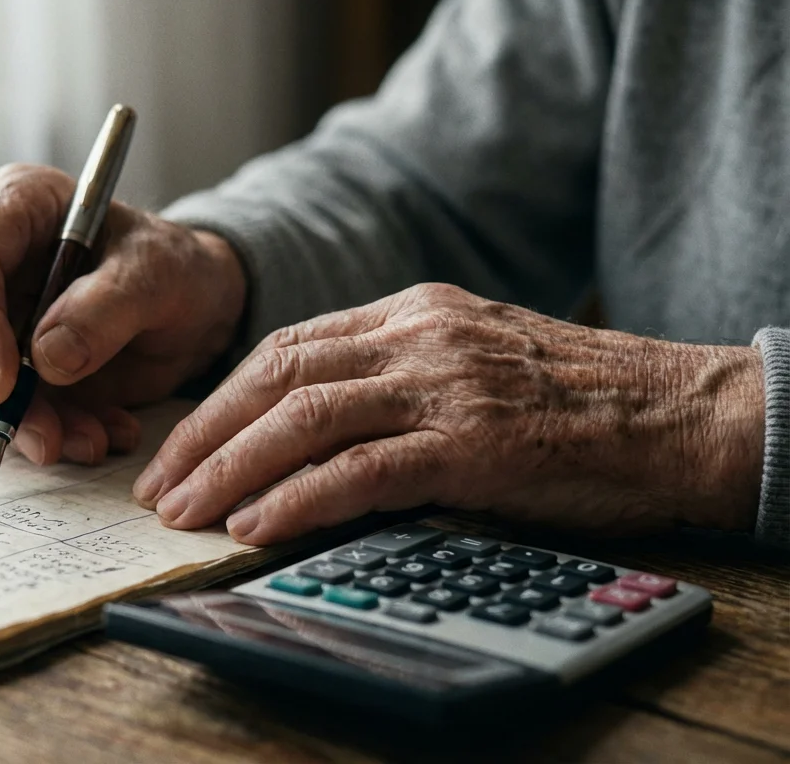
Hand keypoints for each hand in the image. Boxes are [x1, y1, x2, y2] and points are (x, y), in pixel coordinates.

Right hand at [0, 164, 246, 464]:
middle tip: (47, 438)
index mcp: (15, 208)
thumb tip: (46, 358)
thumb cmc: (171, 266)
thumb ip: (107, 307)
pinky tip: (98, 435)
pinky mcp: (4, 367)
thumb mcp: (158, 273)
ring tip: (92, 441)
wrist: (191, 307)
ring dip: (24, 424)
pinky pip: (2, 411)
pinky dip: (46, 433)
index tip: (2, 383)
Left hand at [134, 283, 765, 544]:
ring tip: (184, 514)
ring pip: (303, 417)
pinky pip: (360, 469)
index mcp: (412, 311)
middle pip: (276, 375)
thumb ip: (395, 377)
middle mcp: (417, 336)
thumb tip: (308, 427)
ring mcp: (444, 385)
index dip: (221, 399)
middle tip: (158, 485)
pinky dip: (296, 497)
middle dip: (204, 433)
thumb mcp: (472, 360)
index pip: (286, 346)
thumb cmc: (576, 399)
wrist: (678, 414)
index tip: (179, 444)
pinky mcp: (472, 442)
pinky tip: (254, 524)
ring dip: (230, 468)